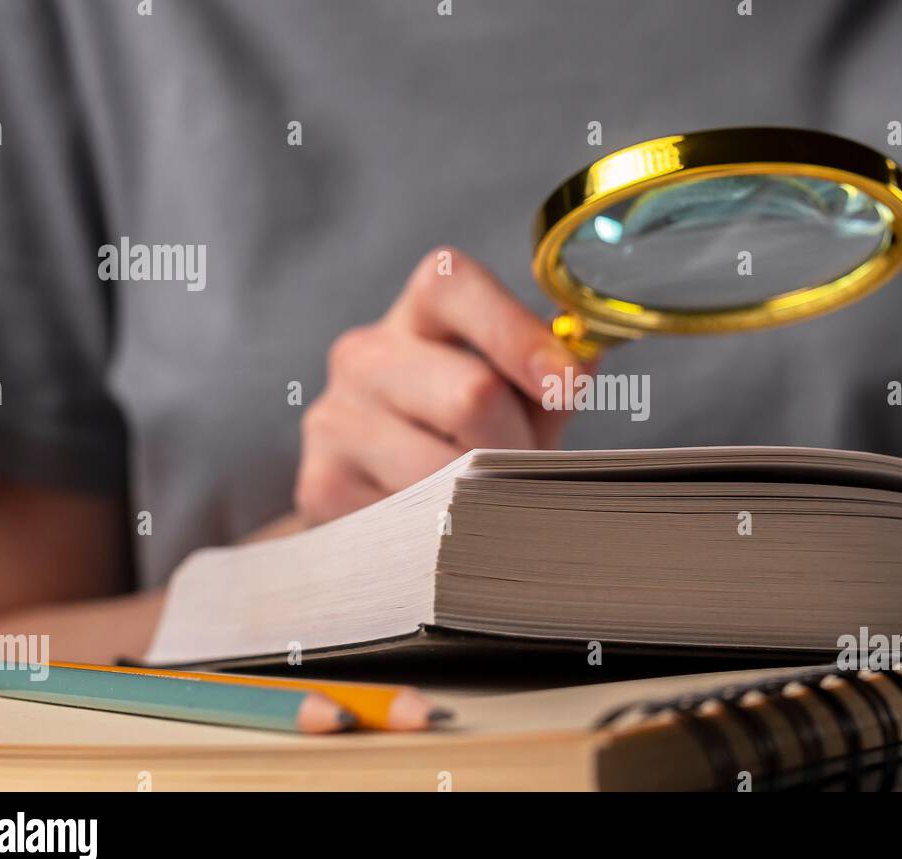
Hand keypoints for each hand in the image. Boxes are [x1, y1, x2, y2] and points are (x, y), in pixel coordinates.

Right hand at [294, 247, 583, 525]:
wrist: (388, 489)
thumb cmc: (475, 426)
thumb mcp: (522, 393)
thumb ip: (553, 376)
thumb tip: (579, 364)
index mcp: (423, 310)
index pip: (456, 287)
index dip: (518, 335)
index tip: (566, 384)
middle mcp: (366, 352)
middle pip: (469, 392)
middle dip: (517, 442)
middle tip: (526, 469)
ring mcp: (335, 417)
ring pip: (443, 469)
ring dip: (482, 496)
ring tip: (484, 500)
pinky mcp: (322, 483)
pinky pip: (410, 517)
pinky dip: (440, 528)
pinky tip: (437, 519)